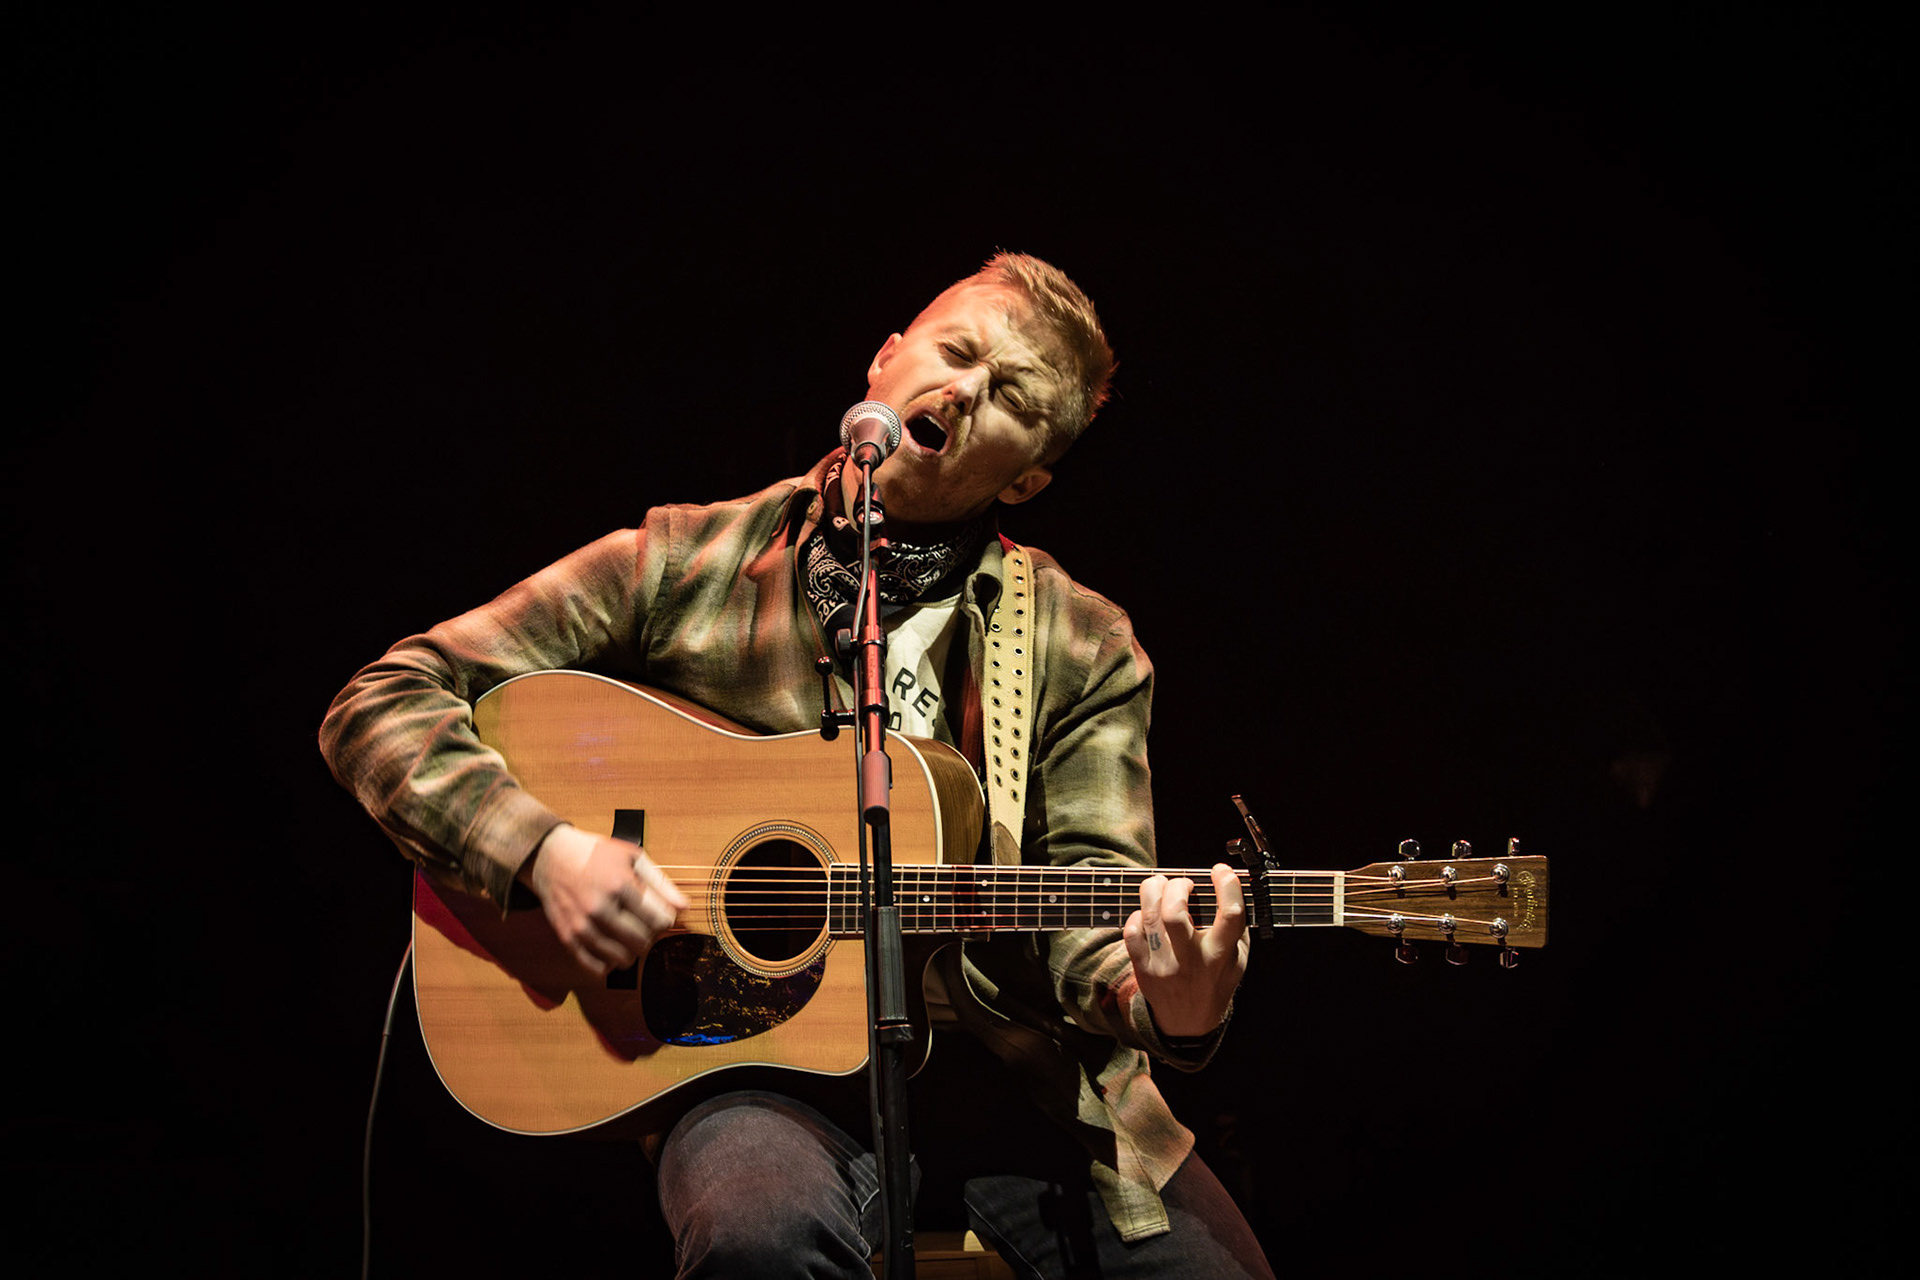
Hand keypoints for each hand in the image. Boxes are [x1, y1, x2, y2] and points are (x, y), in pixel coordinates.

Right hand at [521, 825, 688, 975]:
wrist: (550, 857)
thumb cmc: (596, 855)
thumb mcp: (632, 858)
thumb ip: (661, 883)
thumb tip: (684, 907)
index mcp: (619, 884)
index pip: (660, 920)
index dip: (665, 920)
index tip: (659, 913)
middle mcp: (600, 908)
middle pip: (643, 941)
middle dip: (650, 935)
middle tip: (643, 924)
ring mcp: (581, 925)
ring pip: (622, 958)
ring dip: (631, 951)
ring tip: (628, 935)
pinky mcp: (567, 938)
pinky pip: (595, 967)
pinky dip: (609, 964)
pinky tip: (612, 950)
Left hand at [1122, 863, 1249, 1038]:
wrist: (1188, 1022)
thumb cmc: (1215, 981)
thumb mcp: (1238, 959)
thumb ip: (1236, 926)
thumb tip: (1232, 887)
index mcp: (1222, 954)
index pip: (1230, 914)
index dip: (1227, 885)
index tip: (1221, 871)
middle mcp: (1193, 960)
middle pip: (1175, 912)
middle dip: (1177, 885)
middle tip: (1184, 883)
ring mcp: (1165, 965)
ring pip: (1150, 916)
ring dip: (1154, 889)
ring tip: (1162, 886)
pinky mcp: (1144, 969)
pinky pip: (1132, 932)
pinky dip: (1137, 915)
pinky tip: (1147, 914)